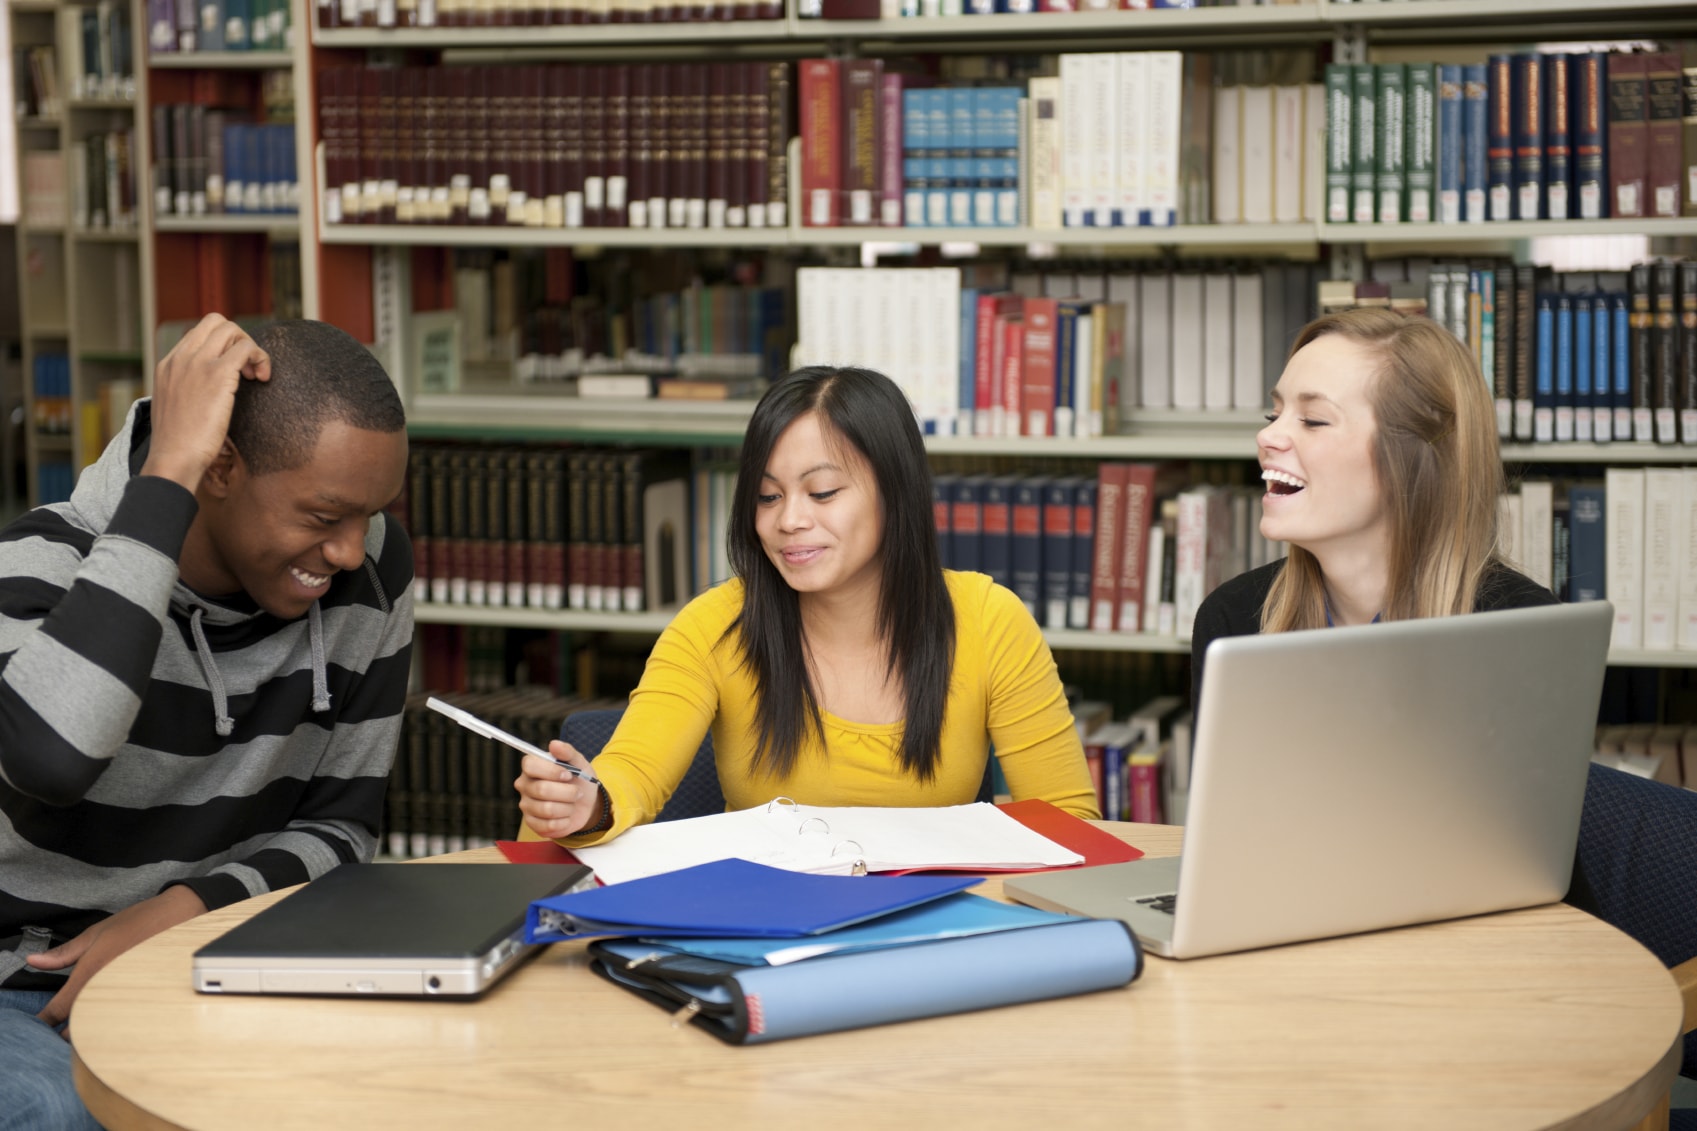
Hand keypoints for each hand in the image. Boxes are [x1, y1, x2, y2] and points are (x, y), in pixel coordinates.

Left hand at [28, 885, 206, 1030]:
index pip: (59, 1007)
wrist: (181, 916)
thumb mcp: (96, 933)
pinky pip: (123, 1017)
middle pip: (79, 1023)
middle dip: (69, 1028)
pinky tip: (115, 1017)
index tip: (42, 1024)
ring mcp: (129, 994)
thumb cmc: (139, 921)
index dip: (45, 1020)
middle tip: (65, 1026)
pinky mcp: (147, 997)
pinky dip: (114, 1022)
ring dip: (92, 1027)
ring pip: (102, 1024)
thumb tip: (33, 962)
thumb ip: (64, 953)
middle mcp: (109, 985)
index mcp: (92, 970)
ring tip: (90, 1023)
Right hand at [141, 313, 270, 492]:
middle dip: (239, 340)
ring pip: (233, 330)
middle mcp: (181, 358)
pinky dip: (261, 358)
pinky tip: (262, 379)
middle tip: (248, 370)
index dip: (223, 346)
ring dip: (252, 349)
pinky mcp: (217, 374)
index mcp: (169, 364)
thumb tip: (208, 391)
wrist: (174, 458)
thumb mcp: (175, 408)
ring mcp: (197, 363)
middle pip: (216, 323)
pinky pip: (246, 348)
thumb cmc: (179, 444)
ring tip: (255, 377)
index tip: (234, 370)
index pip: (199, 333)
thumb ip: (187, 391)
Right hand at [515, 741, 604, 839]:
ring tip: (572, 803)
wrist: (586, 802)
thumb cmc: (578, 779)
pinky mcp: (532, 823)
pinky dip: (564, 821)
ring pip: (547, 809)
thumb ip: (567, 752)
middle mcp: (524, 784)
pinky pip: (548, 826)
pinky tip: (566, 815)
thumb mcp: (578, 763)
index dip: (552, 771)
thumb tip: (554, 744)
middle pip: (541, 790)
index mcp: (531, 766)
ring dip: (568, 807)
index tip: (568, 775)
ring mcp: (526, 805)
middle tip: (577, 792)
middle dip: (567, 792)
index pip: (530, 766)